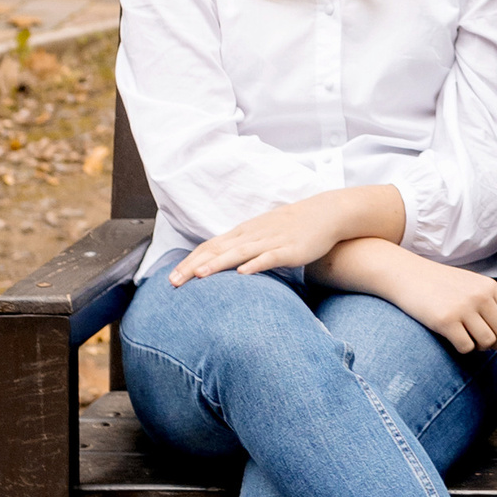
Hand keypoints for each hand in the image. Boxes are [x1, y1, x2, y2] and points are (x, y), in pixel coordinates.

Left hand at [168, 187, 393, 285]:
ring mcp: (269, 241)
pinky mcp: (288, 249)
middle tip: (173, 282)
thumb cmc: (292, 227)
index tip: (171, 278)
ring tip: (199, 276)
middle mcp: (251, 236)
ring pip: (238, 253)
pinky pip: (269, 257)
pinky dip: (255, 264)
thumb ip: (243, 247)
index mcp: (243, 233)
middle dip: (193, 266)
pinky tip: (244, 273)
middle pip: (217, 251)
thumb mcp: (262, 234)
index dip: (189, 262)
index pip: (209, 247)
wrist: (325, 214)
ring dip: (217, 264)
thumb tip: (222, 263)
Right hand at [377, 251, 496, 354]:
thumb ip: (490, 302)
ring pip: (488, 342)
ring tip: (467, 339)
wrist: (406, 274)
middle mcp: (481, 296)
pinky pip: (467, 347)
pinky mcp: (445, 320)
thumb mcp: (471, 284)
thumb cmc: (439, 283)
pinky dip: (463, 349)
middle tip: (483, 344)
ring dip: (479, 348)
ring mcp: (464, 308)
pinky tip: (453, 339)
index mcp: (490, 287)